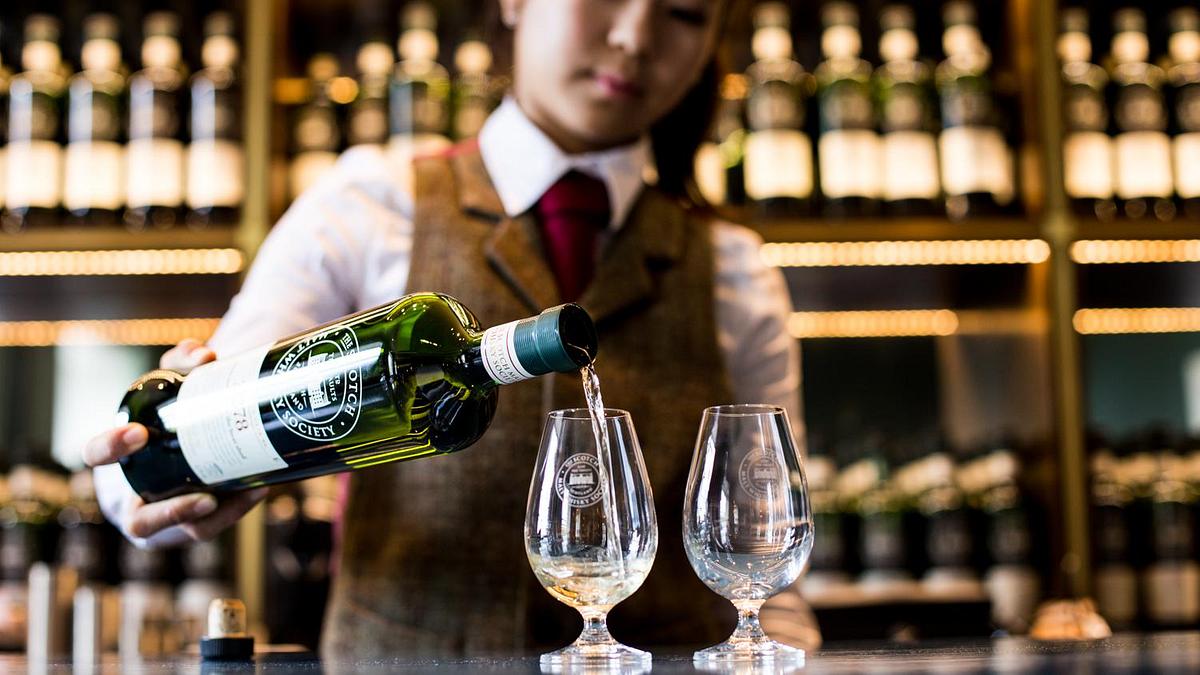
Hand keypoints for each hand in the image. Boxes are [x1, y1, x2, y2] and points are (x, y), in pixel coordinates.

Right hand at [84, 338, 268, 541]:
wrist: (180, 453)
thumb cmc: (166, 422)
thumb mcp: (168, 391)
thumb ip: (179, 368)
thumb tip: (202, 352)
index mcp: (120, 463)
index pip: (97, 457)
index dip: (111, 448)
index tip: (140, 433)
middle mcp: (137, 500)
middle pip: (140, 522)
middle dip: (171, 512)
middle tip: (206, 496)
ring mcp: (168, 521)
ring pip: (188, 532)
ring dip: (220, 517)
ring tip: (249, 490)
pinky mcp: (197, 527)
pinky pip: (217, 527)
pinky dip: (238, 508)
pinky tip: (260, 488)